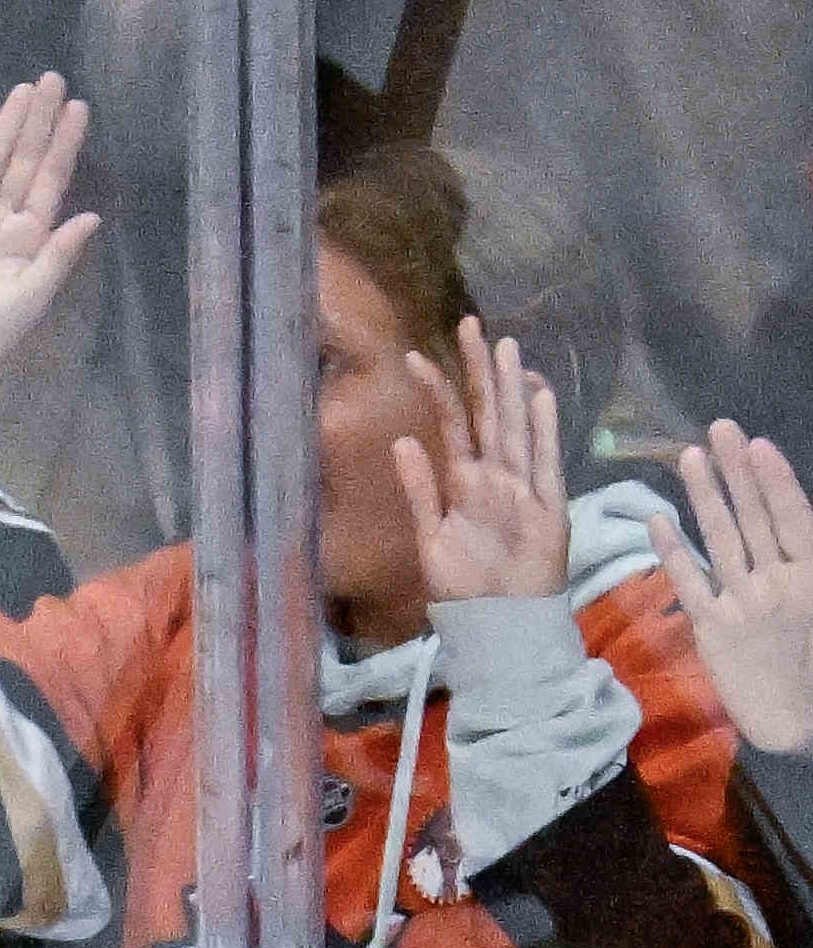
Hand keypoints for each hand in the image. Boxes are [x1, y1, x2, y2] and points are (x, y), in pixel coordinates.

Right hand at [0, 73, 99, 421]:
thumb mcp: (31, 296)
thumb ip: (59, 255)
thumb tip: (93, 216)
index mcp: (28, 236)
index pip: (51, 180)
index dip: (64, 144)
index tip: (78, 107)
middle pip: (23, 161)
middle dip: (38, 122)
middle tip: (54, 79)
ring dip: (3, 126)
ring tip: (20, 90)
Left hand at [397, 315, 572, 611]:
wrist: (498, 622)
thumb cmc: (465, 584)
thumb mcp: (430, 536)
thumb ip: (419, 489)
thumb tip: (401, 441)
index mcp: (466, 481)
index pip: (452, 425)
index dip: (439, 389)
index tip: (417, 354)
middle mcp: (496, 476)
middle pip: (488, 414)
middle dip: (480, 371)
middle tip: (471, 324)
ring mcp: (523, 487)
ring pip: (516, 428)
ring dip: (512, 389)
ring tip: (507, 349)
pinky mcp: (547, 507)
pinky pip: (544, 463)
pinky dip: (543, 431)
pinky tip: (540, 398)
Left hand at [658, 420, 812, 749]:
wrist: (802, 720)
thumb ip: (801, 556)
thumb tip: (793, 521)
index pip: (792, 515)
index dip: (774, 479)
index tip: (756, 444)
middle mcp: (780, 582)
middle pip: (755, 516)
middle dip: (737, 471)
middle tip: (719, 427)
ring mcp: (745, 605)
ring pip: (722, 540)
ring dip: (705, 496)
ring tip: (689, 457)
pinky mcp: (714, 631)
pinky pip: (689, 585)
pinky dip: (672, 552)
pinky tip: (657, 520)